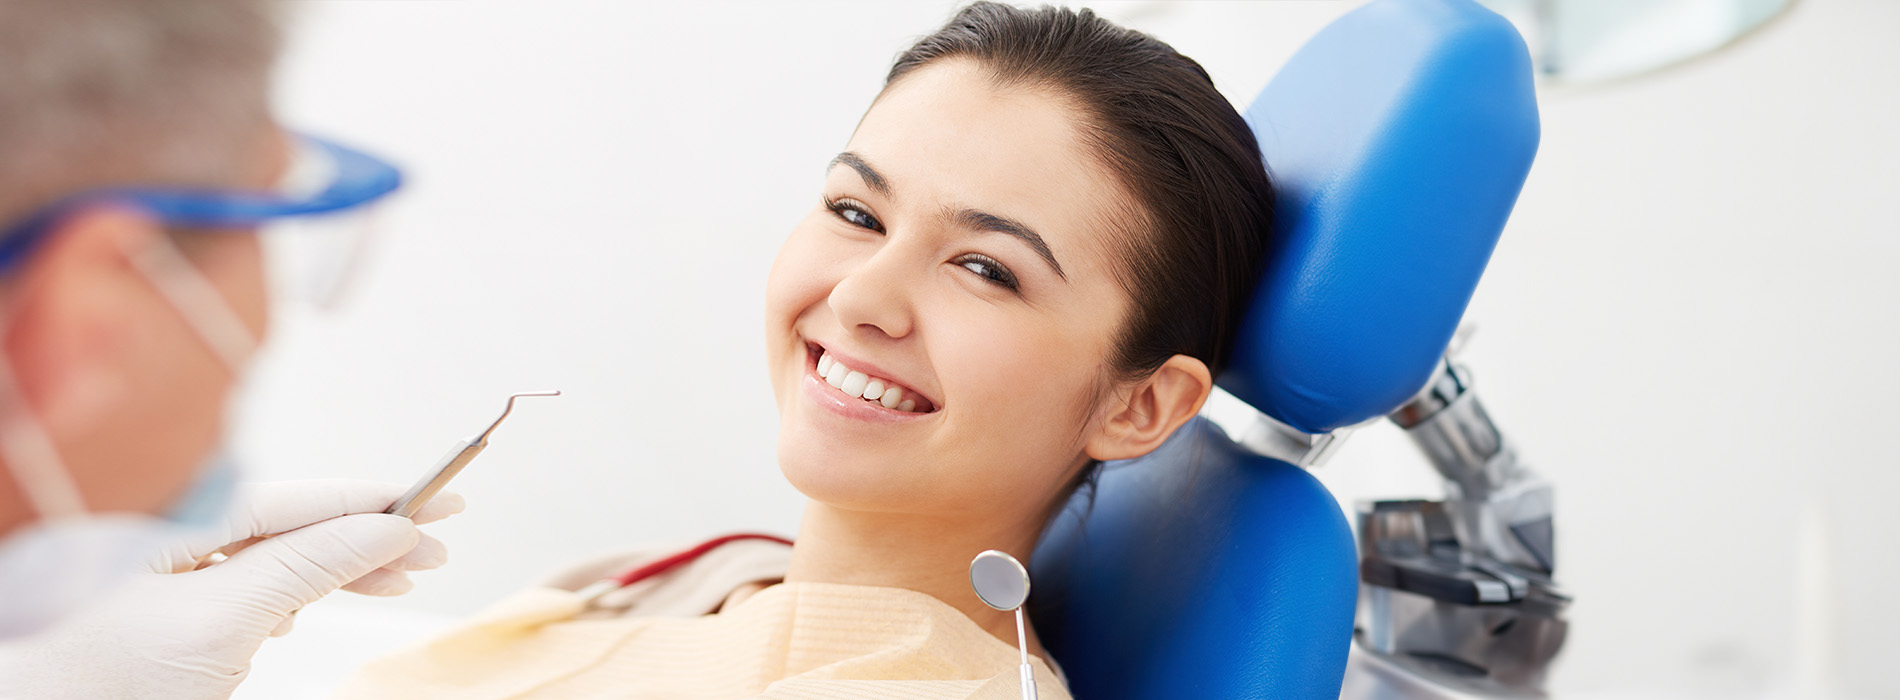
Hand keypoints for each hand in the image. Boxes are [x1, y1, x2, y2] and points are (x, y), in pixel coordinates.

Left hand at [0, 480, 462, 699]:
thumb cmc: (104, 684)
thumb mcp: (222, 622)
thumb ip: (306, 566)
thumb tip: (384, 526)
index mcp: (161, 518)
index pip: (289, 497)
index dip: (368, 499)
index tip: (433, 499)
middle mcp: (160, 535)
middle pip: (286, 524)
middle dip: (364, 537)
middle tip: (439, 545)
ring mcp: (160, 575)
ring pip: (272, 556)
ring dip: (339, 567)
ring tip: (400, 578)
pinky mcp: (165, 612)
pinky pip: (245, 584)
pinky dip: (294, 593)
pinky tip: (316, 604)